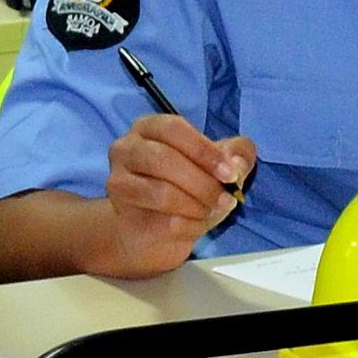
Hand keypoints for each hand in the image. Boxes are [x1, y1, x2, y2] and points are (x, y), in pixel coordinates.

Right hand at [99, 111, 255, 277]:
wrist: (155, 230)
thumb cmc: (187, 189)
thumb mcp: (217, 167)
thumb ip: (236, 156)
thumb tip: (238, 162)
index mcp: (149, 127)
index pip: (173, 129)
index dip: (204, 151)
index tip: (230, 173)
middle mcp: (126, 149)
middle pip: (163, 159)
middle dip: (202, 182)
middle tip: (227, 199)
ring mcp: (118, 181)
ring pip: (160, 193)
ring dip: (195, 205)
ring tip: (211, 211)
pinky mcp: (121, 213)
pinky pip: (160, 221)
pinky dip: (188, 226)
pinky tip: (196, 225)